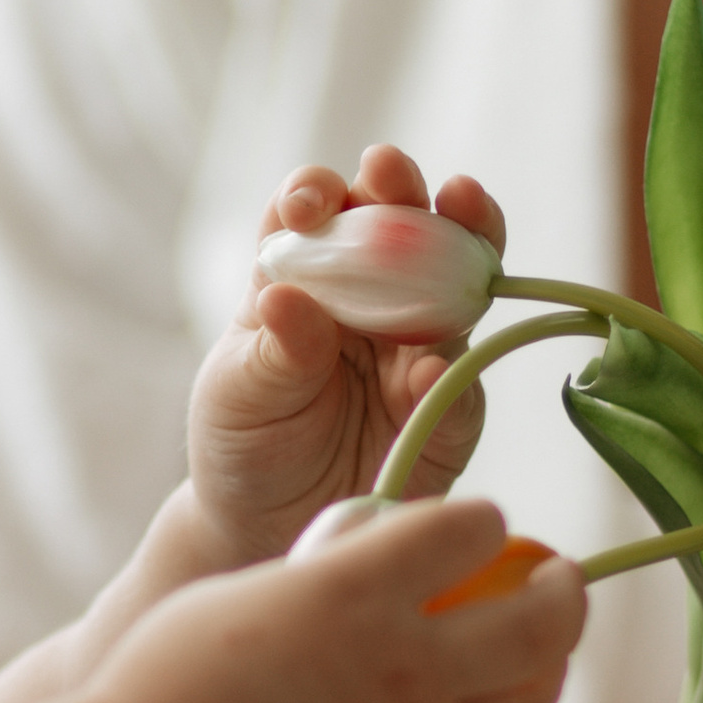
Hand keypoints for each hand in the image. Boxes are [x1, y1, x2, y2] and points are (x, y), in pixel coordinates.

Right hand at [98, 496, 583, 702]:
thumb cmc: (170, 681)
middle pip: (541, 616)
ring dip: (550, 657)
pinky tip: (482, 702)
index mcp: (350, 591)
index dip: (482, 520)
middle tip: (558, 574)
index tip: (478, 523)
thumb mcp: (249, 592)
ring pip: (534, 692)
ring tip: (540, 642)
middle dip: (563, 587)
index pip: (469, 530)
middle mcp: (403, 663)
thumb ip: (328, 573)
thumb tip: (381, 551)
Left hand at [182, 148, 506, 565]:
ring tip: (461, 212)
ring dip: (462, 243)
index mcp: (310, 277)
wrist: (269, 529)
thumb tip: (286, 300)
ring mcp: (420, 348)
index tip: (310, 206)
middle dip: (401, 188)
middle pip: (400, 224)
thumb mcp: (239, 392)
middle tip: (392, 174)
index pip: (318, 212)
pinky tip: (429, 369)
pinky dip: (449, 372)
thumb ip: (273, 349)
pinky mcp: (450, 410)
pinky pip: (462, 385)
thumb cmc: (246, 441)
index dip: (318, 193)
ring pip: (456, 283)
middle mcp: (375, 298)